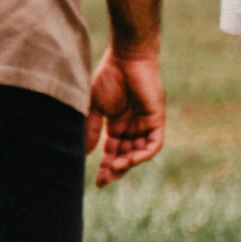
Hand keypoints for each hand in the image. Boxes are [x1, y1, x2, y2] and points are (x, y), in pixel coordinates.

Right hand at [85, 49, 164, 187]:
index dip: (105, 166)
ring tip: (115, 169)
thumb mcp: (95, 107)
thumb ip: (91, 129)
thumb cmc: (109, 77)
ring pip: (139, 153)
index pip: (112, 152)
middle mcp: (132, 127)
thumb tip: (84, 152)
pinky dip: (143, 154)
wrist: (127, 59)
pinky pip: (153, 144)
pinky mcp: (156, 120)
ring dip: (128, 163)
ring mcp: (145, 124)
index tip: (97, 182)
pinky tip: (129, 159)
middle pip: (126, 156)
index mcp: (116, 125)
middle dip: (116, 169)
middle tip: (105, 180)